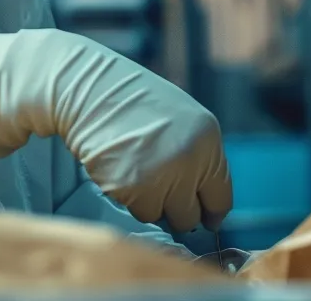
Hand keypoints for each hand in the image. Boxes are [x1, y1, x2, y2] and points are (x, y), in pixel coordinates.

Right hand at [0, 29, 231, 231]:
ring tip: (135, 169)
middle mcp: (191, 160)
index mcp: (208, 140)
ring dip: (151, 202)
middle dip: (178, 211)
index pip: (221, 195)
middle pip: (192, 215)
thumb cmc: (133, 101)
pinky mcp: (133, 187)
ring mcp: (162, 175)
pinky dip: (129, 197)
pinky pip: (138, 211)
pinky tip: (120, 168)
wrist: (90, 89)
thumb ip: (198, 156)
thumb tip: (204, 203)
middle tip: (161, 194)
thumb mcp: (182, 119)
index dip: (211, 211)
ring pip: (163, 216)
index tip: (207, 220)